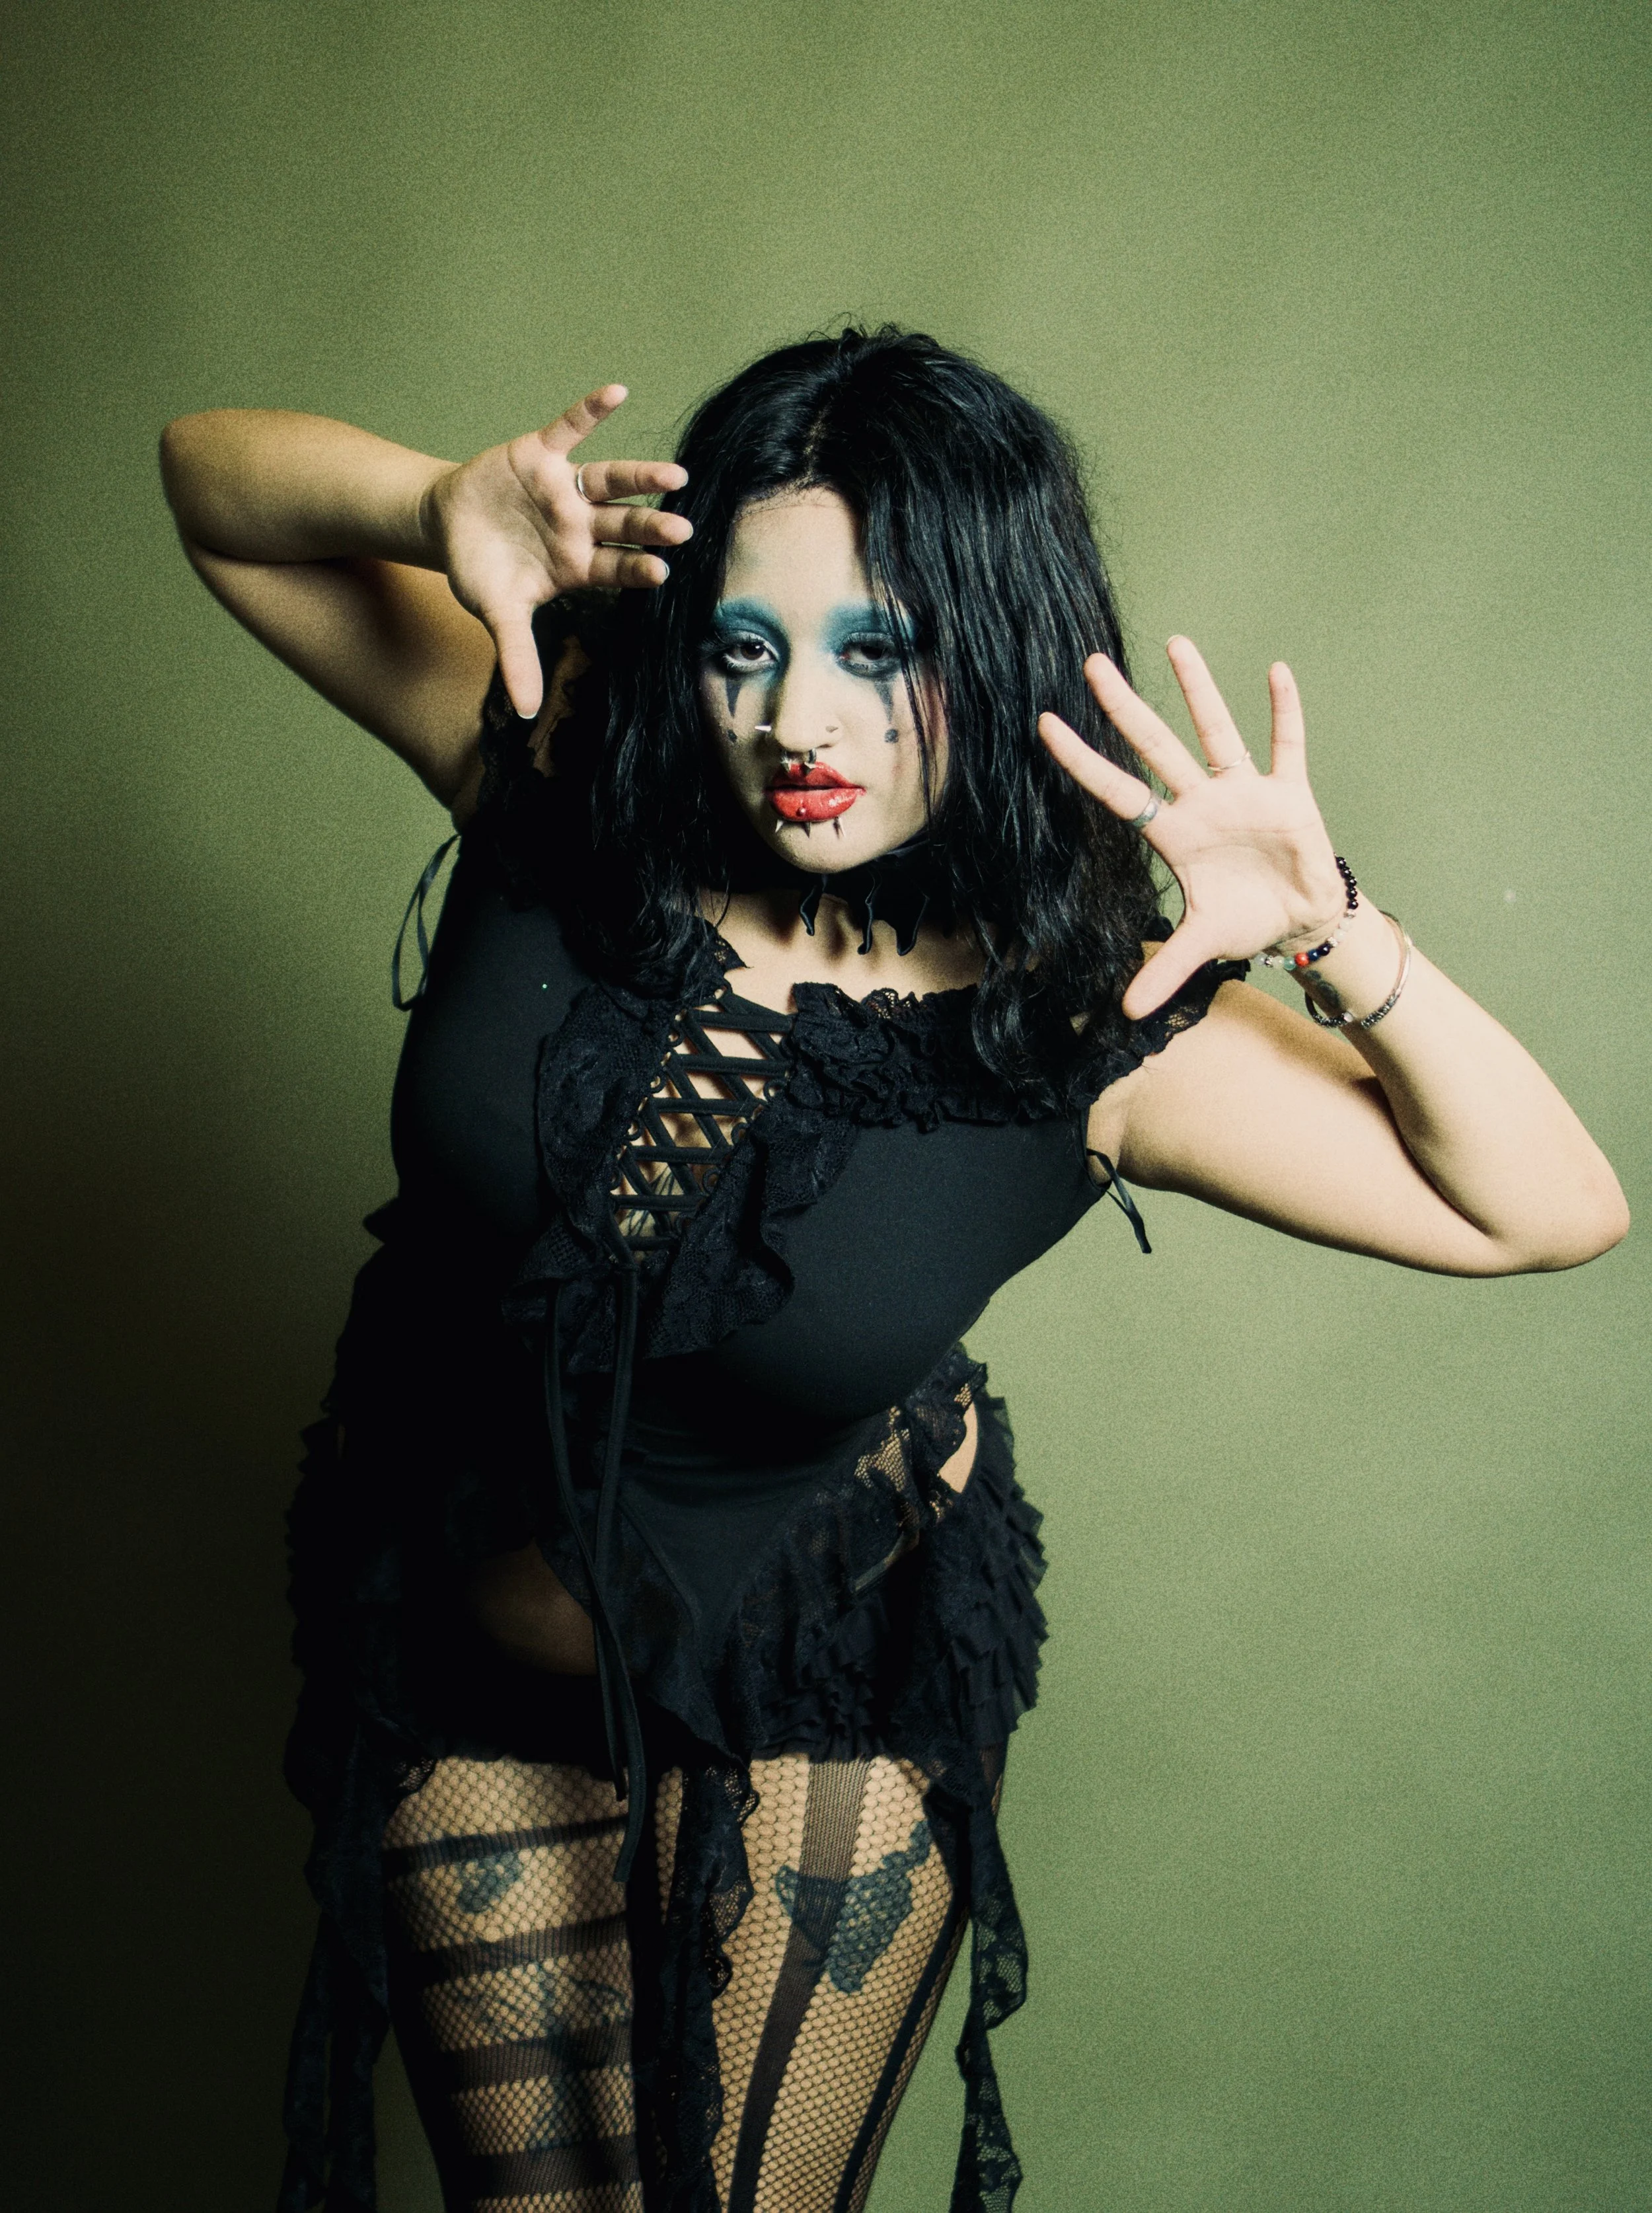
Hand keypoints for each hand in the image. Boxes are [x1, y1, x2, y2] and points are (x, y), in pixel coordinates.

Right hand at [423, 384, 691, 717]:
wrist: (448, 524)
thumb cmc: (481, 571)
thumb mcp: (496, 612)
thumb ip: (516, 655)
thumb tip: (524, 712)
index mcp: (577, 564)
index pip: (616, 568)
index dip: (637, 570)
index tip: (662, 574)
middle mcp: (580, 525)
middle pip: (623, 524)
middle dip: (651, 526)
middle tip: (683, 529)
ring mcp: (564, 488)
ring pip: (610, 479)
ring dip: (641, 477)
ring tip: (675, 475)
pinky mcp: (541, 453)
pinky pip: (571, 428)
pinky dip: (591, 410)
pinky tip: (618, 392)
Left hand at [1039, 637, 1347, 1018]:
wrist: (1301, 921)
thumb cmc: (1246, 921)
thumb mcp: (1201, 946)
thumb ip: (1164, 970)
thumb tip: (1124, 1014)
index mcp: (1173, 835)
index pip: (1117, 791)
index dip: (1083, 761)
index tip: (1045, 725)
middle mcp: (1202, 803)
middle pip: (1155, 748)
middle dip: (1124, 708)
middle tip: (1090, 664)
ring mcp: (1245, 793)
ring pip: (1215, 731)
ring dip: (1197, 690)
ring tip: (1174, 643)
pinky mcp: (1289, 795)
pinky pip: (1286, 746)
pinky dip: (1284, 711)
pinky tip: (1277, 673)